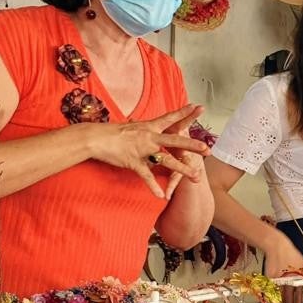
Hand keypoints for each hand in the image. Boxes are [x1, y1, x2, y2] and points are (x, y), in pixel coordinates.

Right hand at [86, 107, 209, 197]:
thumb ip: (144, 129)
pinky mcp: (134, 162)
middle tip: (207, 150)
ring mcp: (143, 150)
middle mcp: (149, 137)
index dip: (185, 113)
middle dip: (192, 145)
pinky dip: (154, 187)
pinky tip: (161, 195)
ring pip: (167, 160)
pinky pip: (146, 176)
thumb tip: (148, 126)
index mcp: (150, 127)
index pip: (171, 118)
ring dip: (182, 169)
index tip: (199, 107)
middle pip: (175, 140)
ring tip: (196, 177)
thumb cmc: (113, 133)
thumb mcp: (132, 127)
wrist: (95, 137)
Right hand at [265, 236, 302, 302]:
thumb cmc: (291, 254)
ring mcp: (277, 279)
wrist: (277, 246)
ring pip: (278, 295)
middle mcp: (288, 279)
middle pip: (287, 297)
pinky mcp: (269, 277)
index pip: (298, 293)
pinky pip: (270, 290)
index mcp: (297, 277)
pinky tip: (271, 302)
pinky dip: (271, 297)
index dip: (298, 302)